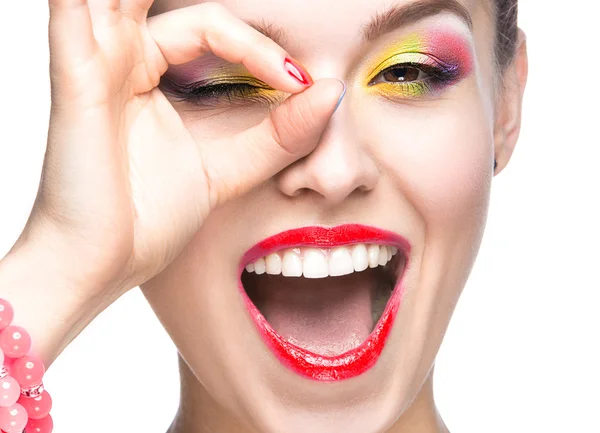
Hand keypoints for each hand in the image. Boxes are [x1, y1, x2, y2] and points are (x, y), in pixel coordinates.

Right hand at [20, 0, 343, 303]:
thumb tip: (330, 92)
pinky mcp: (77, 76)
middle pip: (174, 3)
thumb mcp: (229, 169)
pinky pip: (75, 12)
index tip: (301, 82)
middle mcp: (123, 61)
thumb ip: (278, 134)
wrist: (104, 263)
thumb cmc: (148, 218)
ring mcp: (99, 63)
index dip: (259, 49)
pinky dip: (87, 0)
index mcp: (150, 75)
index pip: (213, 28)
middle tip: (277, 2)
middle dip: (224, 16)